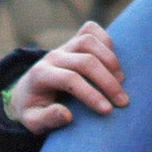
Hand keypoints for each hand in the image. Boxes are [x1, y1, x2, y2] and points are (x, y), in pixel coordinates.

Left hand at [6, 22, 126, 134]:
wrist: (27, 92)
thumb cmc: (34, 111)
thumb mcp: (33, 122)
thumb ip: (47, 120)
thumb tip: (67, 115)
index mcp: (41, 75)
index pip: (70, 79)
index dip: (91, 94)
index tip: (108, 111)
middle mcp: (52, 56)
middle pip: (85, 60)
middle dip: (107, 81)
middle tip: (123, 102)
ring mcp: (63, 46)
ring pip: (88, 41)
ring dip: (110, 60)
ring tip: (121, 82)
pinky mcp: (72, 41)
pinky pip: (90, 30)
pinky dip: (105, 40)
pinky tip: (114, 62)